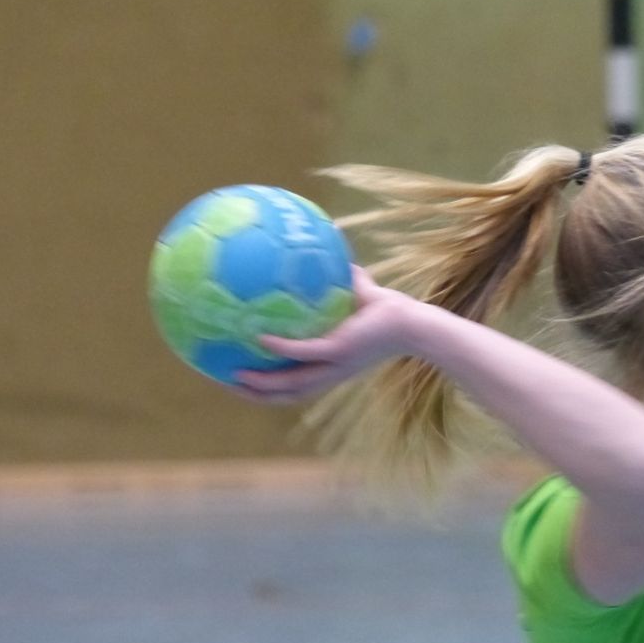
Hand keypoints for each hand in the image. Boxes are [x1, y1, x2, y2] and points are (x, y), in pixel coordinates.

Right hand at [232, 265, 414, 402]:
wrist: (415, 323)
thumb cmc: (394, 312)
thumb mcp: (363, 293)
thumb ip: (348, 278)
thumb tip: (336, 247)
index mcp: (332, 366)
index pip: (296, 385)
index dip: (270, 388)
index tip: (244, 380)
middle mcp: (331, 372)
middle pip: (286, 395)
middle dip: (256, 394)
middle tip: (228, 382)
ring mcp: (335, 364)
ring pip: (290, 385)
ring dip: (261, 384)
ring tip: (233, 374)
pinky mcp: (339, 351)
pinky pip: (303, 353)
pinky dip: (281, 348)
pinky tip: (259, 338)